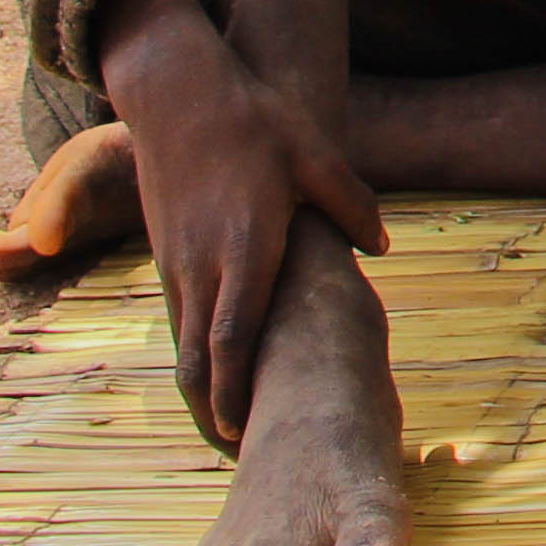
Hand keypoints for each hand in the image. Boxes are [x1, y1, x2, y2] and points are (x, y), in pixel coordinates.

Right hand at [95, 0, 383, 450]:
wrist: (177, 91)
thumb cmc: (253, 119)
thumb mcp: (315, 152)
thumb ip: (350, 203)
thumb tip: (381, 246)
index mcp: (245, 247)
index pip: (232, 340)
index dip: (234, 394)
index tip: (242, 436)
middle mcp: (203, 264)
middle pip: (197, 361)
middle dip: (212, 413)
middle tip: (238, 454)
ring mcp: (176, 261)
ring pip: (181, 344)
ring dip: (200, 390)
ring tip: (227, 428)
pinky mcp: (165, 252)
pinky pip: (178, 318)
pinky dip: (192, 354)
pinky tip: (213, 373)